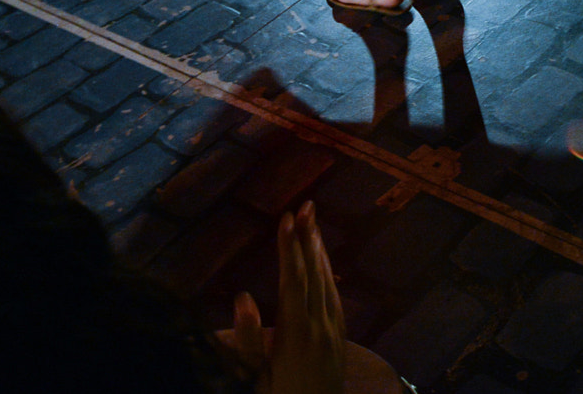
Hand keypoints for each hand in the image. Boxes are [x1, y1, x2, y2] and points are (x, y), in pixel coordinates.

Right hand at [230, 203, 345, 393]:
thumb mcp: (253, 380)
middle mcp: (320, 329)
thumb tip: (243, 297)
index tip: (285, 218)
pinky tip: (324, 266)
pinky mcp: (340, 342)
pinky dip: (328, 275)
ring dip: (320, 252)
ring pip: (328, 284)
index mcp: (297, 335)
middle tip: (307, 206)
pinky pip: (335, 299)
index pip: (293, 281)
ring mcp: (334, 334)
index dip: (289, 249)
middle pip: (315, 275)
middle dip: (308, 239)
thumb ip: (247, 340)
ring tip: (314, 224)